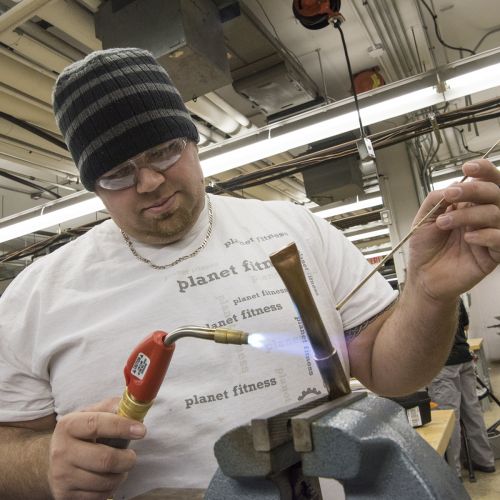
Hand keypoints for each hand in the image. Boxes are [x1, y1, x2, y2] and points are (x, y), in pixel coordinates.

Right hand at [48, 397, 146, 499]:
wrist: (52, 462)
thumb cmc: (80, 434)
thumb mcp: (89, 414)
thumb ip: (111, 407)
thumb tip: (133, 404)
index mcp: (69, 425)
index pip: (97, 424)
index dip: (122, 427)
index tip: (141, 431)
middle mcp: (62, 450)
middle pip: (105, 459)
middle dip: (127, 459)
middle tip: (132, 456)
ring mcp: (62, 475)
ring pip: (104, 481)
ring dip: (120, 475)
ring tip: (120, 467)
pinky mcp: (64, 495)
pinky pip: (98, 496)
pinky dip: (110, 488)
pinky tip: (108, 478)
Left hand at [408, 159, 499, 300]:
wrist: (423, 277)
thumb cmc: (425, 249)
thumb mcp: (424, 219)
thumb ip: (437, 199)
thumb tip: (454, 184)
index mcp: (469, 205)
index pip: (486, 182)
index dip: (484, 171)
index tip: (468, 167)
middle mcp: (482, 217)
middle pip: (495, 193)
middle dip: (473, 189)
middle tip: (452, 195)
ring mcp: (490, 235)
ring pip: (496, 213)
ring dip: (469, 215)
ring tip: (444, 223)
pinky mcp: (493, 255)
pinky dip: (485, 235)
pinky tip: (468, 238)